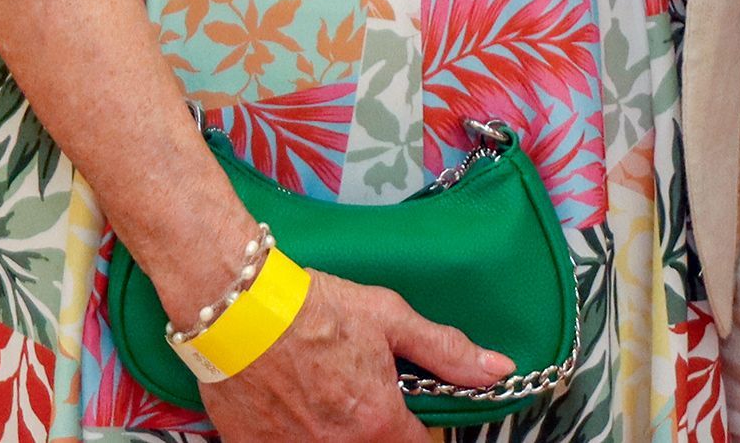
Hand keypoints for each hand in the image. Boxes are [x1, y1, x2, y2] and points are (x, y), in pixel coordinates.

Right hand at [208, 269, 511, 442]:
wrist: (241, 310)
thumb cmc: (316, 308)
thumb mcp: (389, 318)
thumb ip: (445, 350)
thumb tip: (497, 369)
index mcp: (377, 422)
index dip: (419, 430)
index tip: (411, 413)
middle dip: (378, 430)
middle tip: (361, 395)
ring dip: (339, 433)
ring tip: (325, 397)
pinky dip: (298, 436)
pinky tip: (294, 407)